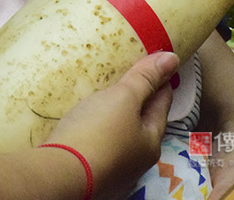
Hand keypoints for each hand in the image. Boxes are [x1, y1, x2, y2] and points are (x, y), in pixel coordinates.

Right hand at [45, 51, 178, 198]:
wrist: (59, 174)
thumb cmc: (98, 133)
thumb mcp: (124, 98)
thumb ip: (145, 79)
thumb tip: (173, 58)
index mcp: (151, 142)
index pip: (162, 104)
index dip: (161, 82)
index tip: (159, 66)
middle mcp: (136, 160)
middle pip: (141, 123)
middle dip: (137, 103)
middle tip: (130, 80)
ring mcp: (112, 170)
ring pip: (119, 136)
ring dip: (115, 118)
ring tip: (104, 99)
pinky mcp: (89, 172)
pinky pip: (97, 145)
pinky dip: (95, 131)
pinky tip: (85, 124)